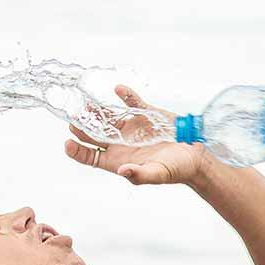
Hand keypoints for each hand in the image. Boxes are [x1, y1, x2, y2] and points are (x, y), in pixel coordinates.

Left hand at [66, 85, 211, 186]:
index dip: (77, 151)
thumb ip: (139, 175)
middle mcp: (120, 143)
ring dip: (97, 111)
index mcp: (119, 160)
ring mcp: (131, 127)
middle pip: (93, 135)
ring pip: (107, 117)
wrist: (196, 156)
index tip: (68, 143)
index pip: (91, 157)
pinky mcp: (144, 114)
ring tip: (87, 105)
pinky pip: (131, 102)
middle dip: (81, 127)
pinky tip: (119, 89)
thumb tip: (122, 171)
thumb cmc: (177, 170)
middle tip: (72, 118)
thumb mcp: (158, 174)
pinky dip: (125, 95)